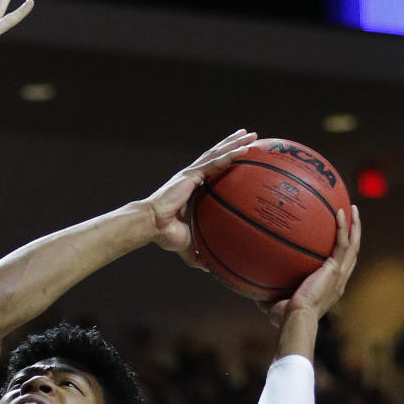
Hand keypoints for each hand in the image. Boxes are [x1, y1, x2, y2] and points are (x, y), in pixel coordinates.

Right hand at [143, 129, 257, 257]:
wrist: (153, 226)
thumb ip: (200, 253)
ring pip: (218, 153)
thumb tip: (210, 270)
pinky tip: (244, 148)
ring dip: (235, 143)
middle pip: (217, 156)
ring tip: (251, 134)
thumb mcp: (188, 245)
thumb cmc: (166, 235)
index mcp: (192, 189)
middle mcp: (192, 177)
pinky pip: (215, 162)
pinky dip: (230, 154)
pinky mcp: (191, 175)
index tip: (240, 156)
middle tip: (251, 137)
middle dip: (233, 144)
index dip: (226, 161)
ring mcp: (192, 174)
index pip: (212, 171)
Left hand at [265, 205, 360, 327]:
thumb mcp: (276, 305)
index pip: (341, 267)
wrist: (296, 318)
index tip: (339, 240)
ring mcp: (339, 274)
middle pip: (353, 253)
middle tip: (352, 217)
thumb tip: (254, 292)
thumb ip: (269, 297)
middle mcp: (339, 281)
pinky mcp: (335, 269)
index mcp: (330, 288)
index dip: (343, 253)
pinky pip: (343, 243)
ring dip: (355, 226)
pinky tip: (341, 212)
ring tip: (353, 208)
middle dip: (354, 234)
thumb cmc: (286, 318)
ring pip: (353, 245)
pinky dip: (343, 227)